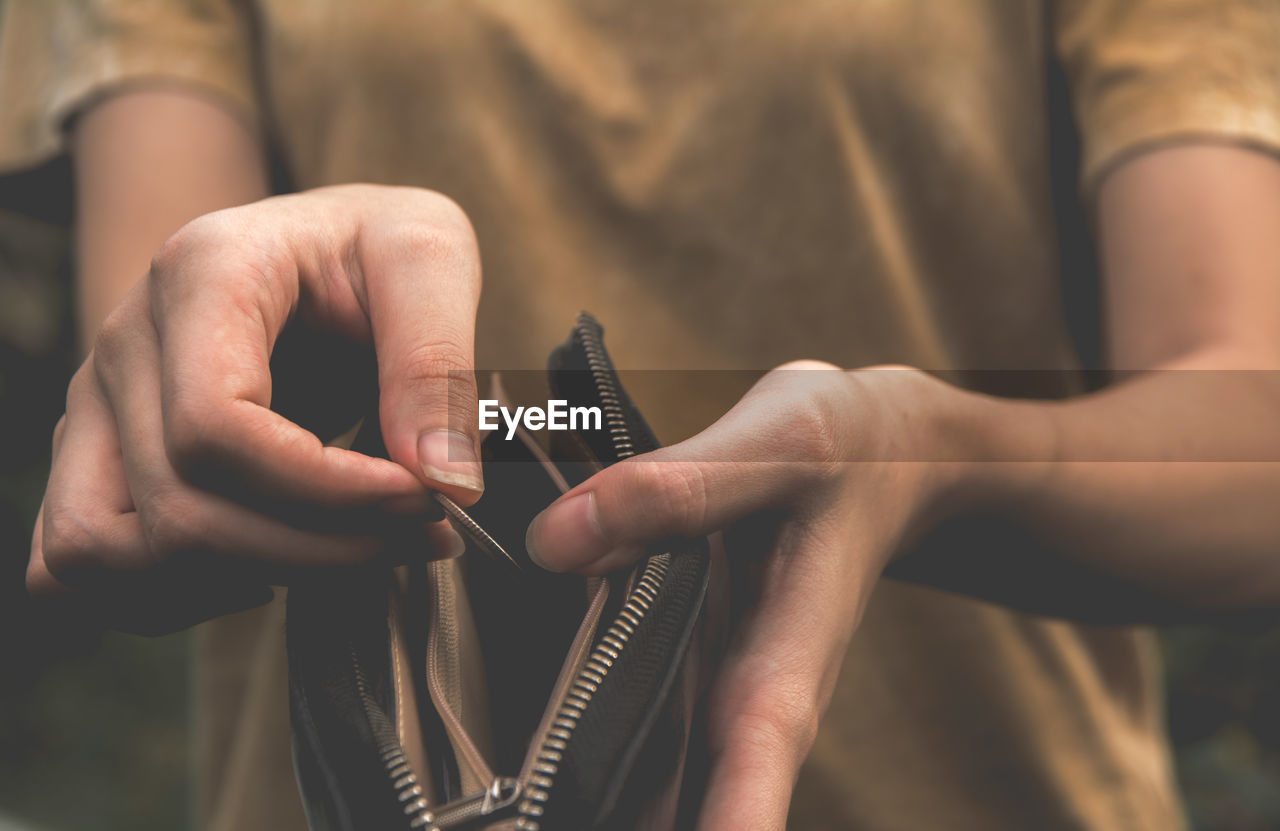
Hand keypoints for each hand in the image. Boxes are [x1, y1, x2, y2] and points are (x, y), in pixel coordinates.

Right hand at [29, 184, 485, 632]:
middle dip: (317, 549)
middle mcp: (126, 341)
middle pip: (176, 506)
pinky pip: (81, 567)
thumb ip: (436, 361)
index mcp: (201, 273)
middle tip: (424, 532)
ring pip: (105, 553)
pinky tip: (272, 569)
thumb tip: (443, 482)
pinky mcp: (99, 457)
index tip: (424, 499)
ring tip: (349, 555)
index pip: (214, 427)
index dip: (325, 491)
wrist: (320, 245)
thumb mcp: (430, 256)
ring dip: (240, 580)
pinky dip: (174, 594)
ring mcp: (98, 405)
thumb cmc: (372, 246)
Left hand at [525, 362, 969, 828]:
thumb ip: (680, 487)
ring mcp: (717, 687)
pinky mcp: (690, 662)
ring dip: (599, 813)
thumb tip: (555, 541)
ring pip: (656, 788)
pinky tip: (530, 796)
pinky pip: (636, 731)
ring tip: (505, 824)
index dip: (720, 825)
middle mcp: (748, 694)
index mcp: (782, 656)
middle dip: (632, 829)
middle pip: (690, 812)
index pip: (744, 769)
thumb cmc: (850, 448)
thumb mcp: (779, 443)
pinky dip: (590, 770)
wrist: (887, 454)